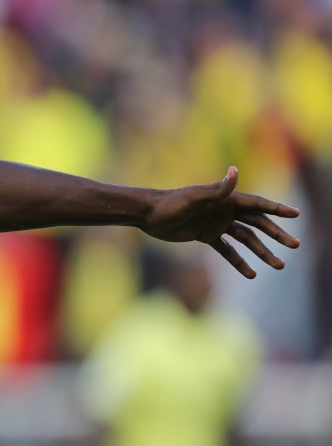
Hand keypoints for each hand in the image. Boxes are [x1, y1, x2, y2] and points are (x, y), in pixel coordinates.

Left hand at [141, 167, 300, 277]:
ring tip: (279, 265)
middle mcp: (225, 210)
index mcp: (226, 199)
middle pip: (258, 223)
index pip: (258, 204)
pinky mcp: (206, 236)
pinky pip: (227, 250)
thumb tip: (235, 170)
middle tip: (295, 245)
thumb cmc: (171, 203)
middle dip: (277, 234)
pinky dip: (239, 261)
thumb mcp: (194, 197)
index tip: (296, 214)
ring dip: (262, 251)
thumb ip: (217, 189)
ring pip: (246, 239)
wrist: (149, 215)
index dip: (277, 209)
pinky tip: (252, 274)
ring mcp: (217, 224)